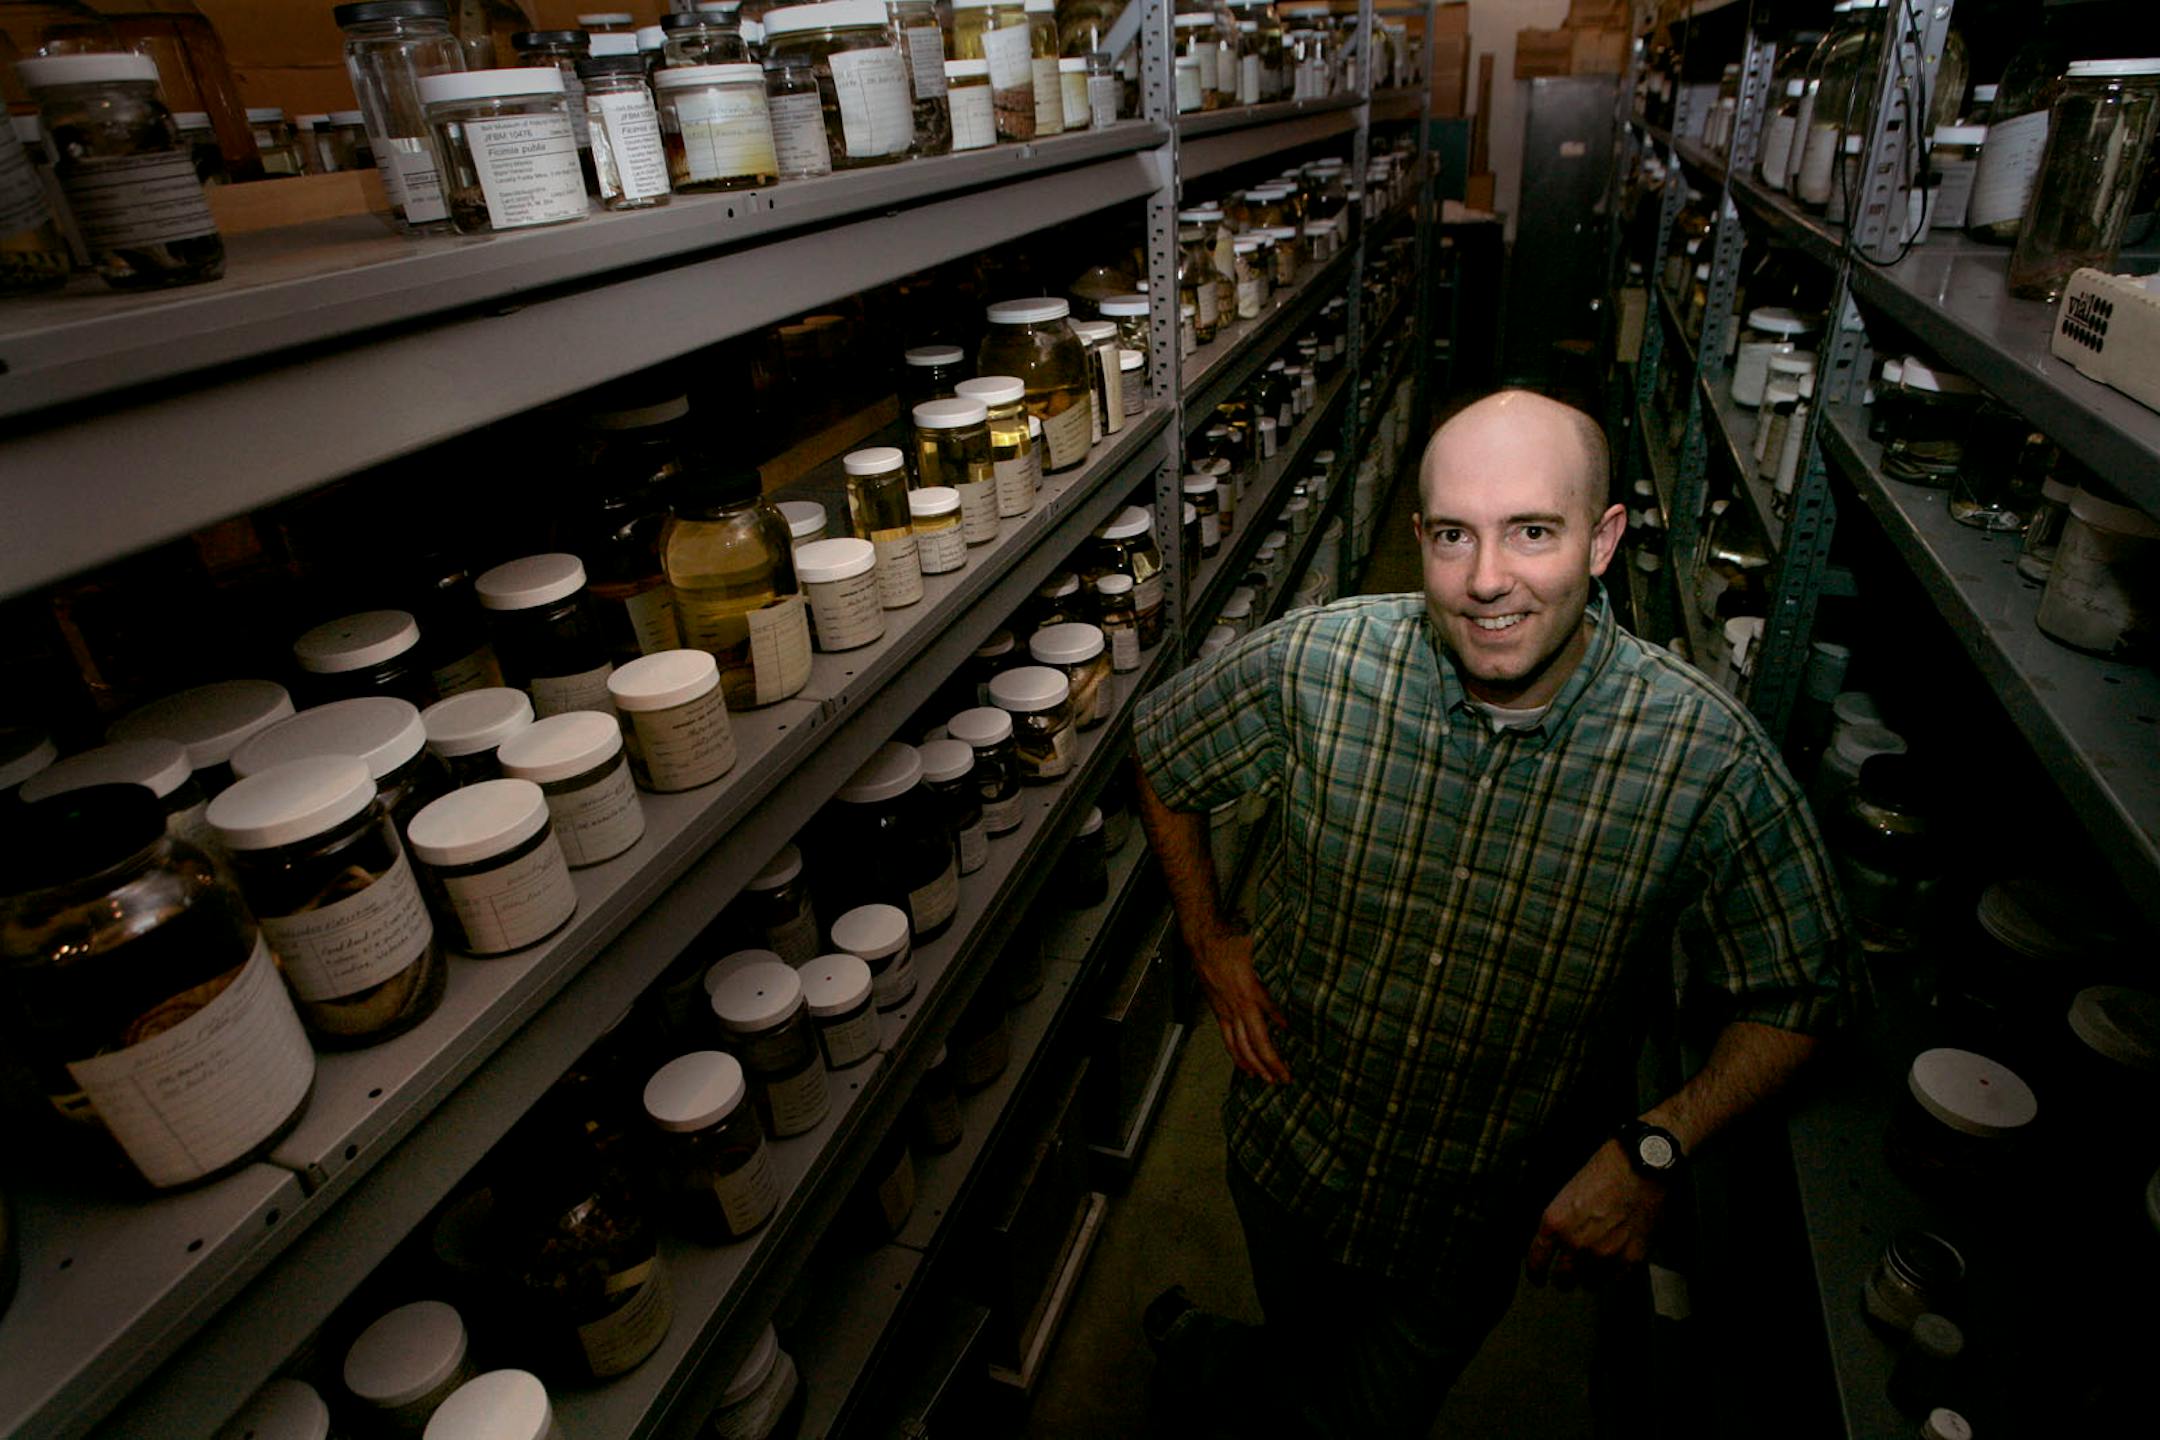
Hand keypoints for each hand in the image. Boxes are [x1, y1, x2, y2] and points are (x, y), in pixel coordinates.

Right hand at [1192, 930, 1290, 1082]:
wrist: (1204, 940)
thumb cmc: (1232, 945)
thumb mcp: (1259, 963)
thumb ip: (1270, 993)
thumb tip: (1284, 1020)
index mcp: (1249, 997)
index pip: (1265, 1035)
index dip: (1275, 1055)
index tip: (1287, 1067)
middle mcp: (1237, 1008)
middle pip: (1253, 1045)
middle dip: (1268, 1065)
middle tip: (1282, 1079)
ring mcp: (1225, 1010)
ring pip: (1238, 1045)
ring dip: (1252, 1064)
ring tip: (1264, 1078)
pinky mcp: (1218, 1009)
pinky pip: (1226, 1037)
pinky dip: (1235, 1053)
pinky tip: (1242, 1062)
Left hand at [1524, 1141, 1668, 1290]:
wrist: (1640, 1168)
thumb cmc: (1603, 1171)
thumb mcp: (1567, 1193)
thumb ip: (1559, 1222)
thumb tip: (1555, 1242)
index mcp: (1556, 1223)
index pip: (1537, 1260)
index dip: (1535, 1273)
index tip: (1538, 1279)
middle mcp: (1577, 1243)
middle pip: (1563, 1278)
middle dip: (1563, 1279)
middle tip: (1566, 1277)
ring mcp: (1604, 1254)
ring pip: (1589, 1282)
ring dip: (1589, 1276)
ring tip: (1593, 1267)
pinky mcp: (1631, 1259)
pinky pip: (1615, 1280)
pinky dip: (1613, 1274)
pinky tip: (1614, 1263)